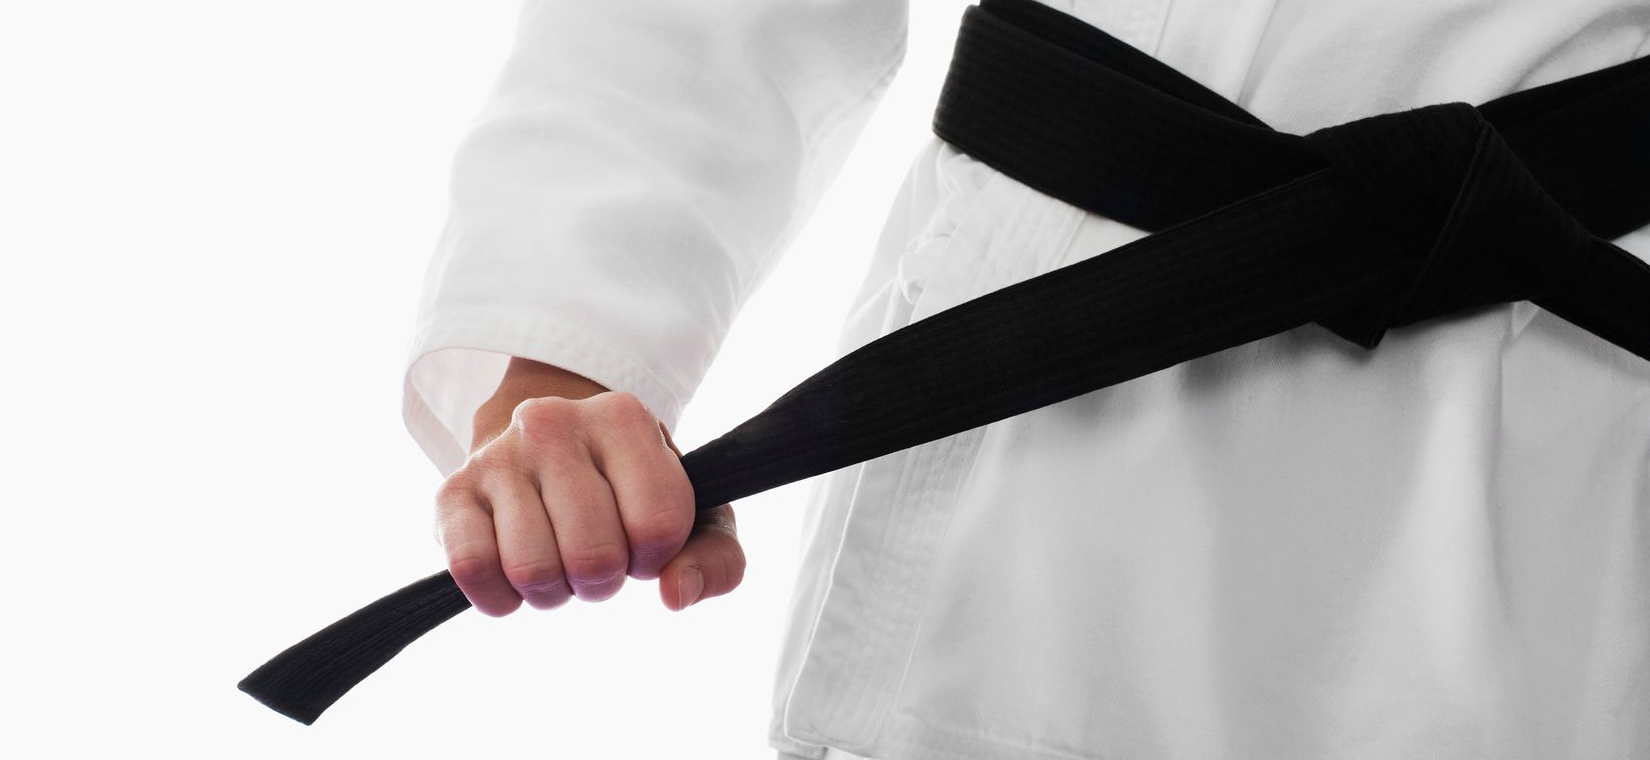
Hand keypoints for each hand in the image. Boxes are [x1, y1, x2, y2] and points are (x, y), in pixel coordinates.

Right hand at [434, 390, 744, 615]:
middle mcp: (553, 422)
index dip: (656, 554)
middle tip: (596, 558)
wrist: (547, 453)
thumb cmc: (629, 493)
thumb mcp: (692, 516)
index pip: (659, 523)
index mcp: (623, 417)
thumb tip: (676, 594)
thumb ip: (716, 559)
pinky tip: (514, 575)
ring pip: (533, 570)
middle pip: (594, 555)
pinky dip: (500, 597)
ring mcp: (497, 454)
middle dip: (602, 580)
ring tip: (558, 561)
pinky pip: (473, 570)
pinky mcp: (451, 492)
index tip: (643, 538)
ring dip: (553, 592)